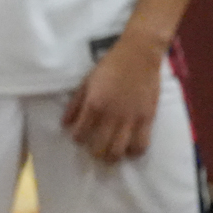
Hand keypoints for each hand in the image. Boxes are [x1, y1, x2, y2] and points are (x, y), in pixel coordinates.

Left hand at [63, 38, 163, 163]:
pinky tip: (130, 151)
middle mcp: (112, 115)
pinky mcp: (148, 119)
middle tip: (94, 151)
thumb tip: (65, 123)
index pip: (80, 132)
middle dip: (94, 153)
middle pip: (100, 147)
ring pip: (120, 150)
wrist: (138, 56)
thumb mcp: (86, 82)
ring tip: (110, 156)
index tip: (78, 138)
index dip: (77, 138)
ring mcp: (131, 119)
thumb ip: (75, 104)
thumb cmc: (110, 66)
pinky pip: (142, 144)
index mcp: (94, 105)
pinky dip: (134, 152)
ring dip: (113, 157)